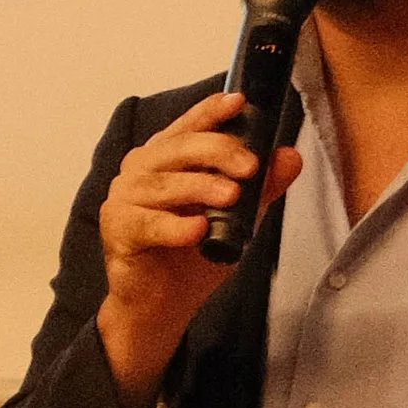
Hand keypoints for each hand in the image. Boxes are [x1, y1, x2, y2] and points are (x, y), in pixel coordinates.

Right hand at [96, 90, 299, 407]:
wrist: (162, 305)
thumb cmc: (192, 255)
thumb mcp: (237, 218)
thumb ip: (261, 187)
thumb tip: (291, 156)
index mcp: (166, 157)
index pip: (189, 126)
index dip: (211, 111)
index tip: (239, 102)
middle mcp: (140, 170)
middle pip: (177, 148)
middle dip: (217, 151)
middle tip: (250, 166)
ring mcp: (124, 198)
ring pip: (163, 184)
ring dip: (199, 187)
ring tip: (231, 196)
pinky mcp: (117, 229)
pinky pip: (148, 223)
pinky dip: (175, 226)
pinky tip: (198, 230)